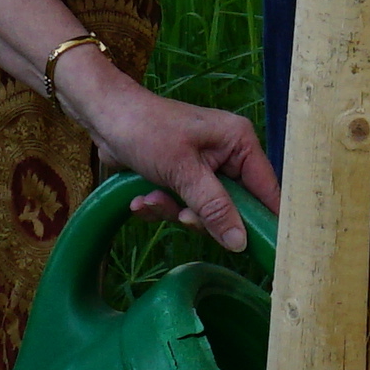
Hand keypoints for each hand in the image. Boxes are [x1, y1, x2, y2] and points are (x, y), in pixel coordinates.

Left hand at [76, 73, 274, 250]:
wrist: (103, 117)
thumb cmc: (145, 130)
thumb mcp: (183, 171)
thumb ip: (214, 207)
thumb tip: (240, 242)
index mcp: (239, 142)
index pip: (266, 189)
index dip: (264, 220)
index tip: (263, 252)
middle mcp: (227, 155)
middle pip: (232, 206)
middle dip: (200, 215)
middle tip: (180, 214)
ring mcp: (204, 168)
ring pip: (203, 211)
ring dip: (173, 211)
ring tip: (149, 199)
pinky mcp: (181, 178)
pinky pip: (182, 206)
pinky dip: (161, 206)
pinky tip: (140, 198)